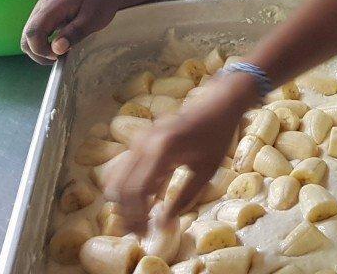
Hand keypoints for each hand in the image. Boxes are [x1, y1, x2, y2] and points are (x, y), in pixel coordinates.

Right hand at [21, 0, 121, 63]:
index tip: (59, 56)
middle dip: (38, 52)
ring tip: (60, 52)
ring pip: (28, 36)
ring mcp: (42, 10)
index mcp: (52, 7)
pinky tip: (59, 44)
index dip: (41, 50)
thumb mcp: (92, 20)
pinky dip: (43, 42)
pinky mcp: (46, 14)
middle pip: (26, 36)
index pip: (32, 33)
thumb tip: (56, 50)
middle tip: (59, 57)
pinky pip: (37, 32)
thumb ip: (74, 34)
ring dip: (40, 49)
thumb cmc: (101, 2)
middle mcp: (42, 7)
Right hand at [103, 73, 255, 231]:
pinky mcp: (141, 141)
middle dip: (127, 213)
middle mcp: (144, 144)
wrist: (218, 103)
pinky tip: (145, 202)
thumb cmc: (216, 136)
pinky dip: (130, 188)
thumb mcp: (206, 170)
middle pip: (121, 187)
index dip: (137, 215)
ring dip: (125, 202)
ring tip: (140, 220)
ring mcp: (140, 141)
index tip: (145, 233)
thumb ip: (185, 197)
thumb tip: (163, 223)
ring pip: (118, 178)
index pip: (137, 190)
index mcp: (162, 149)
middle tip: (140, 232)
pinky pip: (126, 169)